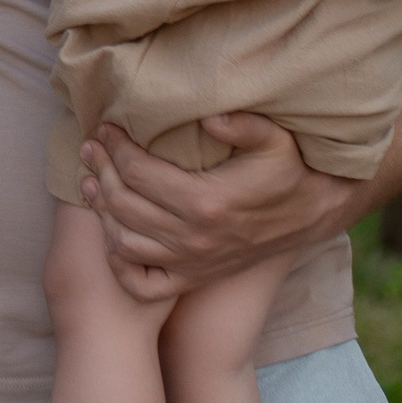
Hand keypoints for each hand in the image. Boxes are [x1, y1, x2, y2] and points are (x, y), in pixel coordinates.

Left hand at [78, 116, 366, 301]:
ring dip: (101, 212)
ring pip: (124, 242)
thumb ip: (244, 124)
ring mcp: (191, 263)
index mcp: (206, 202)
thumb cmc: (287, 171)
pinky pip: (143, 283)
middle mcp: (194, 238)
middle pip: (123, 204)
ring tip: (90, 183)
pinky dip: (119, 265)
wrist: (311, 214)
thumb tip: (207, 118)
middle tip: (90, 148)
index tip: (105, 128)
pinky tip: (113, 237)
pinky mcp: (193, 278)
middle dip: (100, 171)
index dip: (115, 147)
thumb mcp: (275, 140)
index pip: (138, 172)